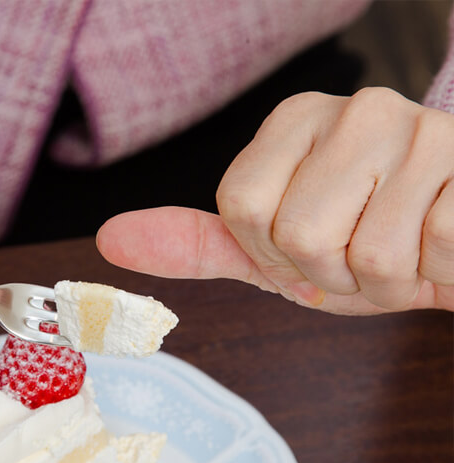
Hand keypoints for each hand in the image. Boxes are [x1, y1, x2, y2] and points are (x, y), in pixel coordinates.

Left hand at [96, 88, 453, 313]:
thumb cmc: (364, 239)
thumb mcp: (273, 245)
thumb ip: (199, 240)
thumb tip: (111, 240)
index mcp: (294, 123)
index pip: (241, 207)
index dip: (271, 254)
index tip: (302, 249)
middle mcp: (353, 111)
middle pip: (297, 235)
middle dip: (328, 275)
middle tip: (357, 253)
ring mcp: (418, 131)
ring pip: (365, 256)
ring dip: (383, 282)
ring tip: (400, 248)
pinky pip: (428, 257)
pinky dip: (433, 275)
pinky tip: (438, 243)